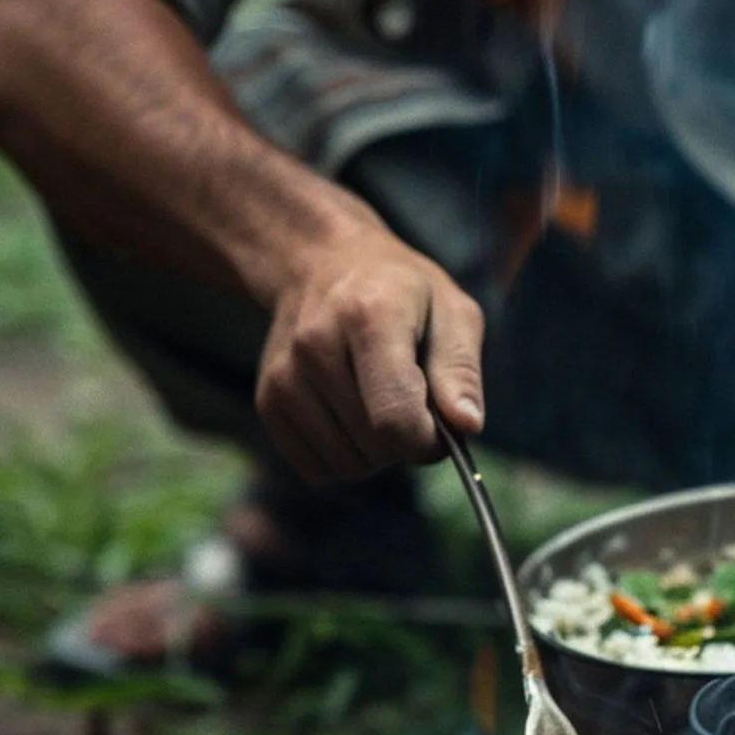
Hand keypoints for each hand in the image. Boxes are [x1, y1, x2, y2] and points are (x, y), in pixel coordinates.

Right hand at [255, 224, 484, 483]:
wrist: (322, 265)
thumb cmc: (401, 293)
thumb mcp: (451, 311)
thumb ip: (460, 369)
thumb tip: (467, 426)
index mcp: (368, 316)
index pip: (395, 417)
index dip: (429, 442)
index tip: (441, 428)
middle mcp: (315, 346)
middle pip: (376, 447)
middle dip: (408, 443)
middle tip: (413, 404)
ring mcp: (284, 376)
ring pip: (348, 466)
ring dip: (377, 454)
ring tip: (380, 404)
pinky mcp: (268, 401)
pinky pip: (317, 470)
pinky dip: (345, 458)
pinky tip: (352, 418)